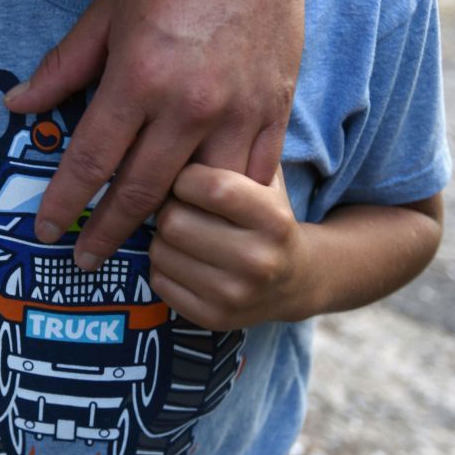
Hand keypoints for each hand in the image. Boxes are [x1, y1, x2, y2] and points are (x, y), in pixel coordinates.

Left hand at [4, 0, 327, 269]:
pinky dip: (223, 206)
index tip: (47, 231)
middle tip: (84, 261)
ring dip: (166, 227)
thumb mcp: (106, 11)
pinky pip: (249, 178)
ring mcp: (236, 113)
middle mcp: (188, 104)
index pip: (91, 160)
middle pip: (139, 190)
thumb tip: (17, 105)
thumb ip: (62, 67)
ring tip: (142, 248)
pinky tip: (204, 220)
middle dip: (106, 233)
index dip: (65, 203)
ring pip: (197, 196)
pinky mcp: (272, 112)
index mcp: (139, 78)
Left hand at [148, 164, 315, 330]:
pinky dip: (163, 265)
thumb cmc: (269, 218)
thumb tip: (178, 136)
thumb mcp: (267, 180)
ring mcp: (234, 295)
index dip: (186, 177)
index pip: (211, 186)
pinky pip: (158, 280)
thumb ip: (234, 153)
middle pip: (174, 220)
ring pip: (160, 251)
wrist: (296, 281)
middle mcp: (257, 261)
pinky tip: (185, 259)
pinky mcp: (212, 318)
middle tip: (179, 206)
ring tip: (184, 233)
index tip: (188, 178)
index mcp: (274, 220)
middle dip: (170, 207)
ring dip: (163, 237)